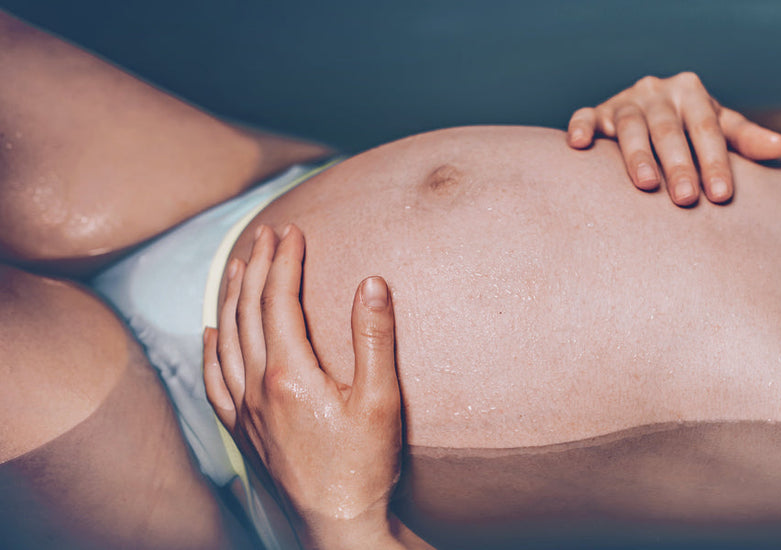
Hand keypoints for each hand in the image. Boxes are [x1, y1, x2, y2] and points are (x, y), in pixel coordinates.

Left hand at [203, 224, 404, 549]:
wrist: (338, 524)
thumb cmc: (365, 465)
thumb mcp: (382, 400)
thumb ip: (375, 338)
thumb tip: (372, 283)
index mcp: (290, 373)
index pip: (279, 301)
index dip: (285, 261)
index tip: (293, 231)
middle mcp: (257, 386)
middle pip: (247, 312)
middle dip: (256, 266)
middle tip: (268, 234)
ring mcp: (244, 410)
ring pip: (225, 339)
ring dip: (231, 297)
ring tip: (239, 265)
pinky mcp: (242, 430)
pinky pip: (214, 380)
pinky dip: (209, 349)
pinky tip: (209, 333)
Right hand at [567, 72, 780, 205]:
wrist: (653, 109)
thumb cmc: (692, 126)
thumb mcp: (720, 128)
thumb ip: (746, 138)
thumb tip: (780, 149)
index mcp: (691, 92)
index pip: (706, 129)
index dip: (715, 162)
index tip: (722, 196)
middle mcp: (657, 92)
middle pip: (669, 130)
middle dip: (679, 165)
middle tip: (687, 199)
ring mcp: (625, 101)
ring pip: (630, 126)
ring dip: (637, 155)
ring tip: (647, 185)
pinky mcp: (597, 112)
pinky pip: (585, 116)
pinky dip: (581, 127)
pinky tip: (579, 146)